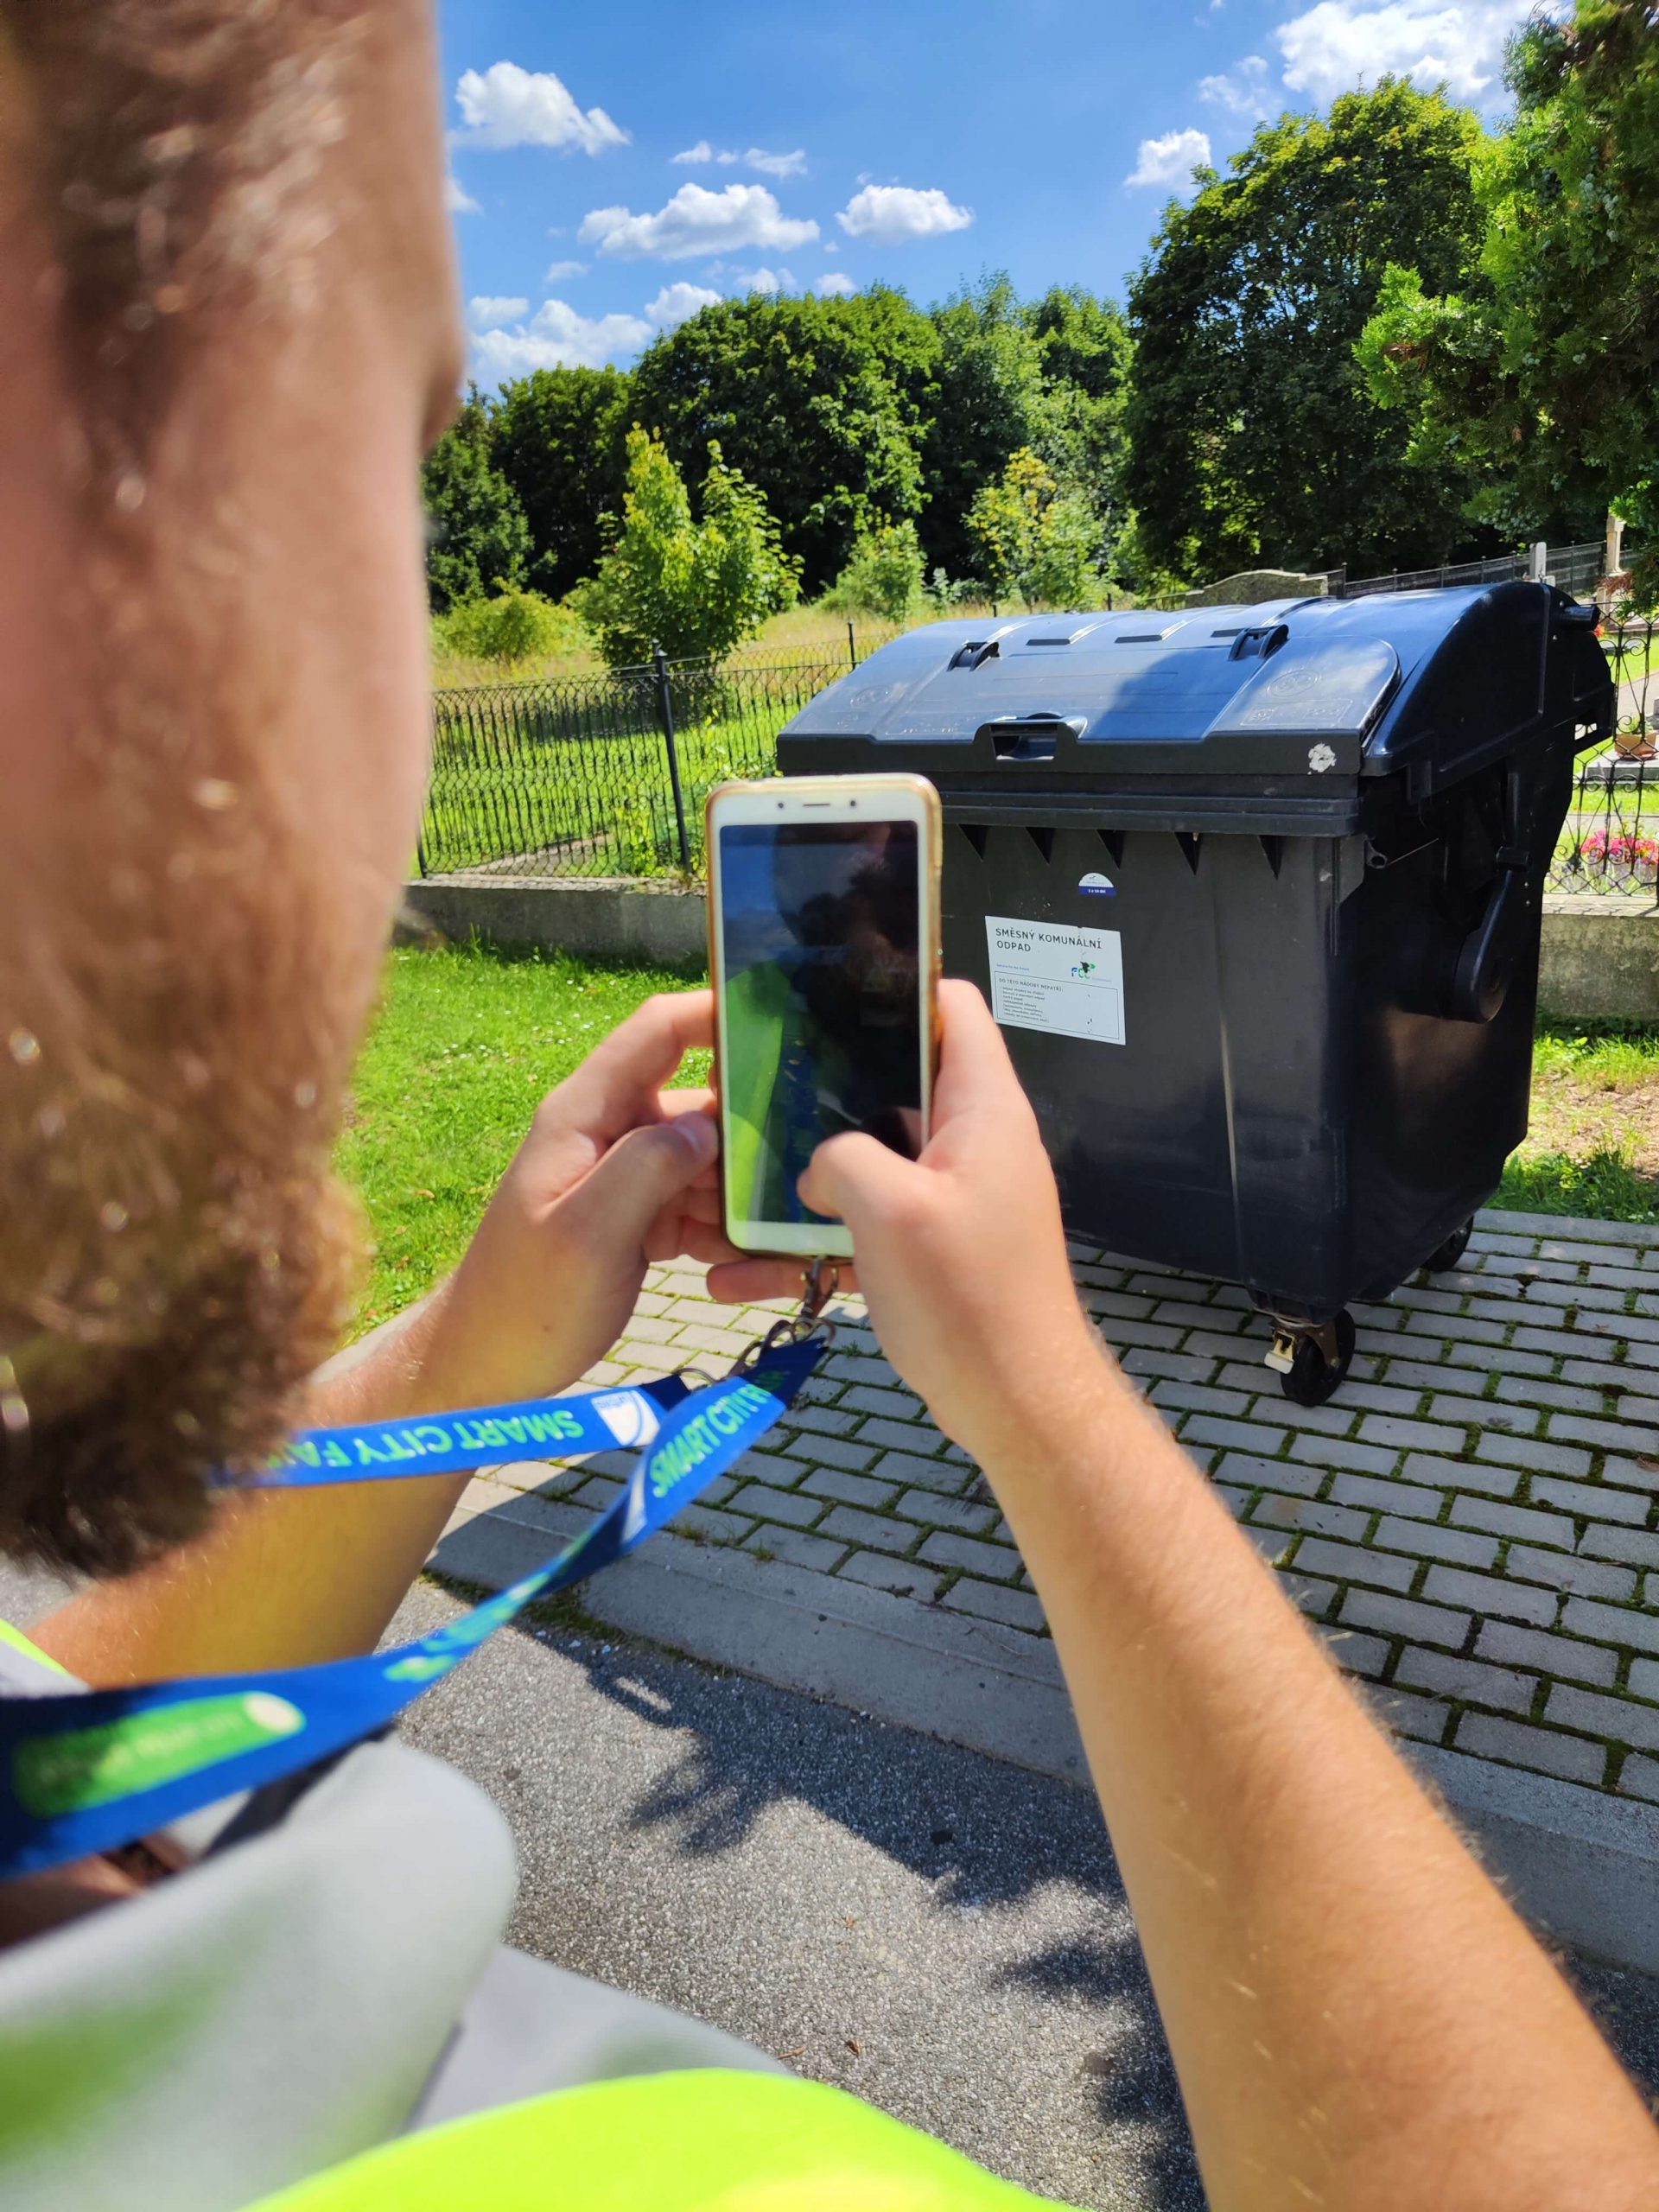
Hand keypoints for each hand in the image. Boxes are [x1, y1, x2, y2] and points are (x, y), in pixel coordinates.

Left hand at [411, 989, 804, 1408]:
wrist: (490, 1368)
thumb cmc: (526, 1303)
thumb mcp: (586, 1234)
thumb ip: (645, 1168)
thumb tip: (707, 1123)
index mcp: (584, 1115)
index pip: (657, 1032)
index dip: (716, 1014)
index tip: (785, 1021)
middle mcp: (608, 1132)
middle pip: (698, 1100)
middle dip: (751, 1129)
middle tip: (807, 1165)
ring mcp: (624, 1176)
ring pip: (708, 1158)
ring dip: (742, 1193)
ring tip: (779, 1231)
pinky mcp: (639, 1217)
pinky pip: (699, 1205)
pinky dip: (724, 1230)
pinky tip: (742, 1266)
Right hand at [714, 982, 1112, 1467]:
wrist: (1018, 1405)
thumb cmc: (967, 1296)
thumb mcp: (890, 1208)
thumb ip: (841, 1156)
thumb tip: (818, 1167)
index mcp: (983, 1107)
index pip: (952, 1007)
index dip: (895, 986)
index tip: (823, 993)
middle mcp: (974, 1140)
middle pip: (898, 1080)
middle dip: (827, 1084)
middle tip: (755, 1084)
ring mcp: (954, 1196)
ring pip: (873, 1159)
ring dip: (810, 1173)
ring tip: (734, 1177)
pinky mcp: (933, 1248)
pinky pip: (867, 1226)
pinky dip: (817, 1240)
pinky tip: (746, 1270)